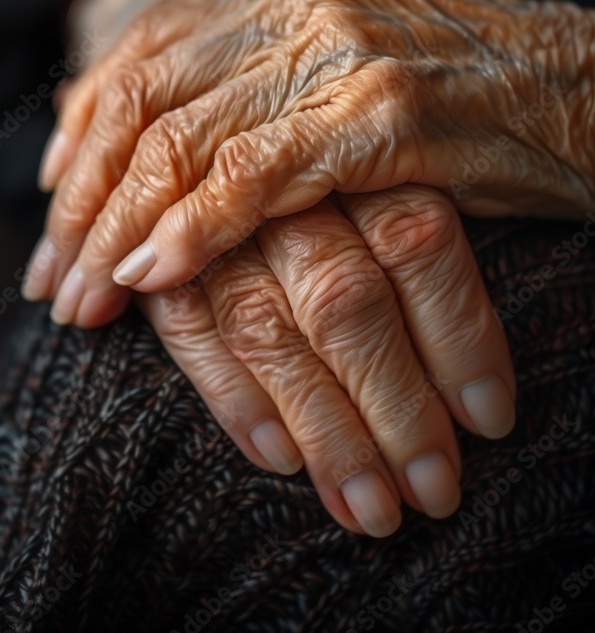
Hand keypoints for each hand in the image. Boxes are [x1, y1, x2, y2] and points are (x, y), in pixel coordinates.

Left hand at [23, 0, 593, 324]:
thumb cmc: (460, 89)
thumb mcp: (338, 66)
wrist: (579, 87)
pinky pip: (258, 173)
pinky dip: (194, 228)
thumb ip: (254, 80)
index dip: (82, 124)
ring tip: (85, 293)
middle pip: (147, 93)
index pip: (145, 46)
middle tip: (53, 270)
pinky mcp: (382, 113)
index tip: (53, 194)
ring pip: (186, 136)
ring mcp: (340, 50)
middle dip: (85, 191)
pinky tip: (151, 275)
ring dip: (122, 224)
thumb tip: (165, 140)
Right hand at [137, 185, 514, 535]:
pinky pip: (192, 336)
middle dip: (394, 404)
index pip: (415, 240)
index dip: (457, 333)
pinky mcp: (157, 271)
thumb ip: (416, 249)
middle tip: (434, 491)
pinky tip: (283, 459)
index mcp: (352, 150)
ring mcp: (211, 230)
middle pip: (345, 298)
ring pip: (269, 331)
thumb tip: (478, 390)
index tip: (488, 418)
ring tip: (368, 508)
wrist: (176, 137)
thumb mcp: (380, 179)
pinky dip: (237, 401)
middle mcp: (283, 189)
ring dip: (323, 427)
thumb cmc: (314, 178)